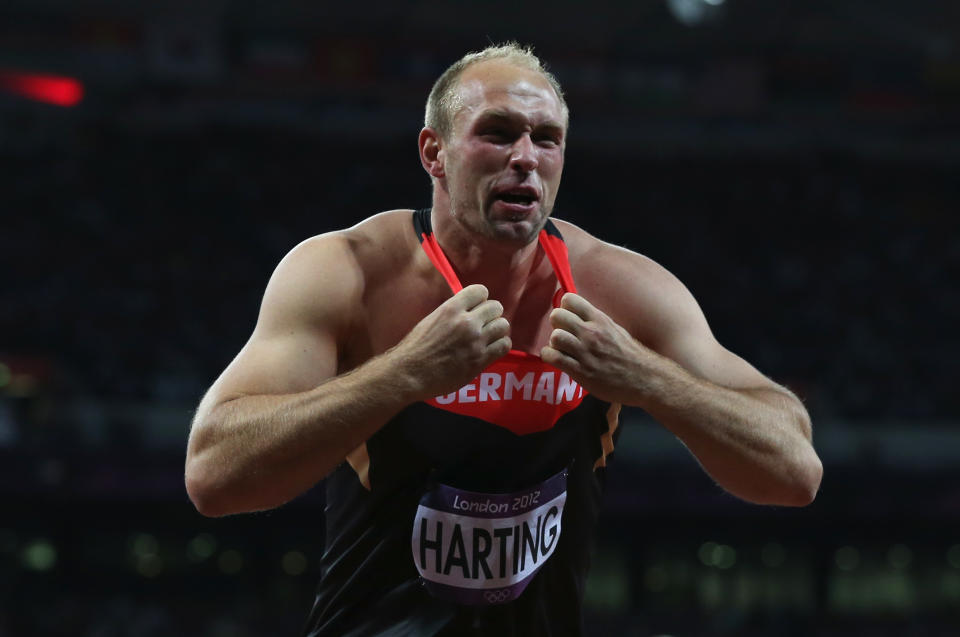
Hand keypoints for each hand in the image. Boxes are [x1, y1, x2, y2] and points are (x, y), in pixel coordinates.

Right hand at [391, 284, 510, 397]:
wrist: (410, 373)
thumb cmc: (415, 348)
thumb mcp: (431, 320)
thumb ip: (450, 314)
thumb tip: (465, 311)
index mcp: (451, 309)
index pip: (480, 291)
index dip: (480, 300)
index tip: (476, 308)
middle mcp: (466, 322)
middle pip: (496, 307)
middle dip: (491, 315)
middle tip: (484, 324)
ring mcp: (476, 341)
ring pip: (503, 326)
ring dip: (498, 330)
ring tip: (490, 337)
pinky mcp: (480, 359)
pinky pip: (504, 345)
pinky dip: (501, 345)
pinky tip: (492, 349)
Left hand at [541, 293, 657, 404]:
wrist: (644, 379)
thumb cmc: (629, 355)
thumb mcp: (615, 329)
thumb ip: (596, 321)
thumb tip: (578, 314)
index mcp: (600, 320)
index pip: (569, 299)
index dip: (565, 309)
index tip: (569, 319)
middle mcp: (591, 333)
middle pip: (557, 316)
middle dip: (557, 325)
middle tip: (564, 335)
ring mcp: (585, 352)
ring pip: (555, 337)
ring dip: (554, 343)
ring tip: (562, 349)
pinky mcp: (580, 370)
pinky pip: (552, 357)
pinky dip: (550, 357)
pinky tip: (558, 360)